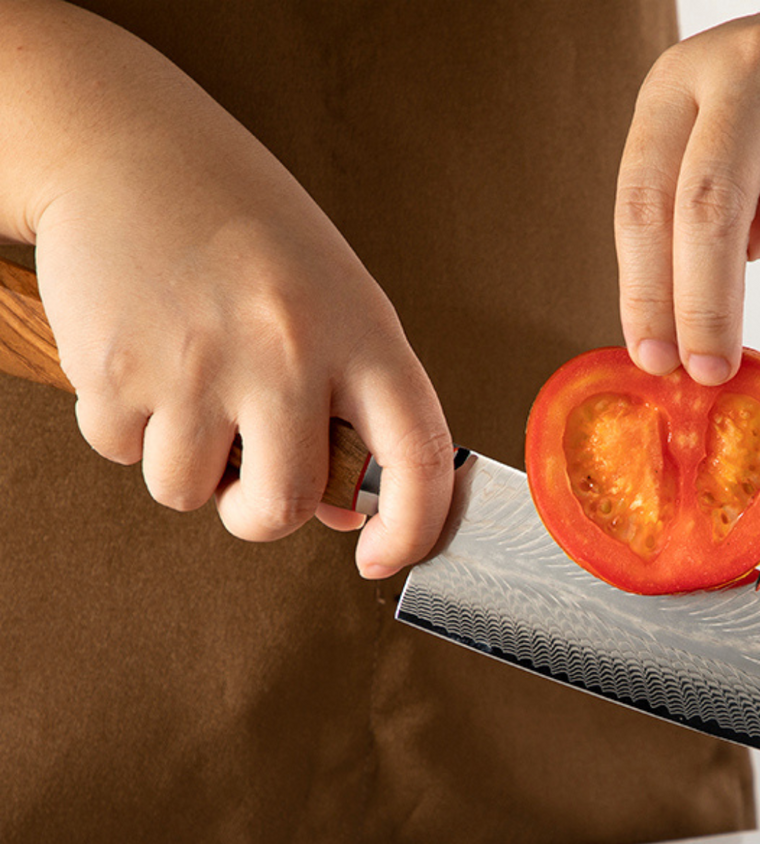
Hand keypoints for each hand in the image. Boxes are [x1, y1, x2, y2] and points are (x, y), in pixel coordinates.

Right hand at [1, 2, 452, 577]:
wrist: (124, 145)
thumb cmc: (247, 233)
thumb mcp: (332, 301)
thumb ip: (352, 407)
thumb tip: (345, 515)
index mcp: (362, 333)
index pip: (419, 459)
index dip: (411, 530)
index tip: (380, 557)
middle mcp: (287, 351)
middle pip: (283, 506)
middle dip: (259, 514)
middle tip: (248, 477)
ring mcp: (199, 363)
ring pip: (188, 493)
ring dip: (184, 466)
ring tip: (187, 386)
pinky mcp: (116, 369)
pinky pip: (122, 453)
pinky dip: (127, 428)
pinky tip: (141, 359)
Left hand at [615, 0, 759, 385]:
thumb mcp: (715, 139)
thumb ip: (692, 223)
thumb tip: (687, 342)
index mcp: (687, 80)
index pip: (647, 201)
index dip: (647, 294)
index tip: (656, 360)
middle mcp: (758, 71)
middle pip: (712, 215)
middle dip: (707, 314)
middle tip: (711, 371)